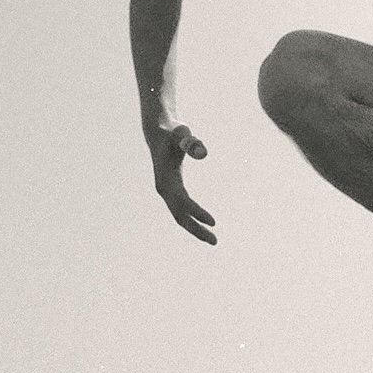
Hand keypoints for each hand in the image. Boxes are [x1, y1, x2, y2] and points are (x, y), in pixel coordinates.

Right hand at [148, 121, 217, 243]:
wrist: (158, 132)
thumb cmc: (173, 132)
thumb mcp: (182, 134)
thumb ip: (191, 143)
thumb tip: (203, 154)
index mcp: (166, 180)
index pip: (183, 202)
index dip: (198, 212)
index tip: (214, 222)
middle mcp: (164, 189)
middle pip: (180, 215)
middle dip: (196, 229)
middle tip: (215, 241)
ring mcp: (166, 191)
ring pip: (180, 216)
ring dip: (195, 228)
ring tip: (212, 238)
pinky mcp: (170, 190)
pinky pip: (181, 210)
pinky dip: (192, 218)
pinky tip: (203, 223)